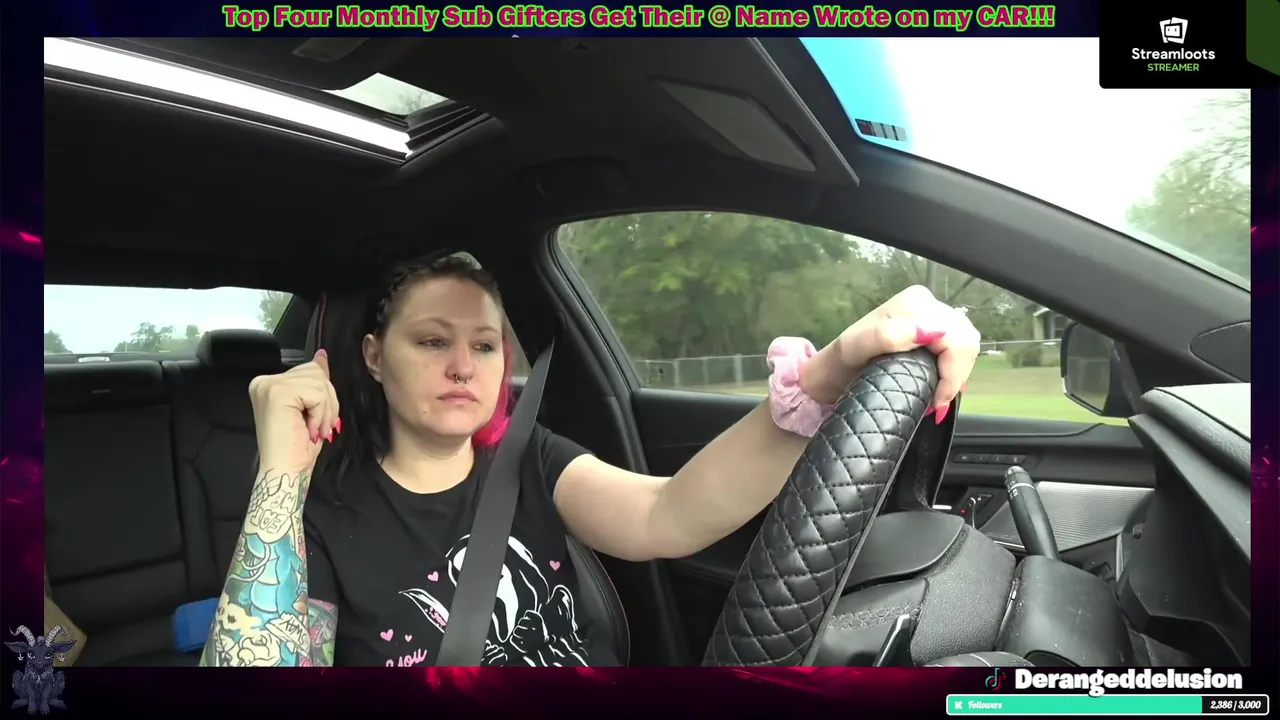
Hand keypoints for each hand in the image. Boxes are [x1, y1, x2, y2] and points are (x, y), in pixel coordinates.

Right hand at [249, 349, 340, 474]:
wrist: (286, 470)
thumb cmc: (297, 447)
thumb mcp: (311, 407)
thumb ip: (314, 380)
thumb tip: (321, 356)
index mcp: (269, 383)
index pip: (311, 370)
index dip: (322, 395)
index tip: (312, 419)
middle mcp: (264, 381)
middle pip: (316, 372)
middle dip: (327, 402)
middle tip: (315, 426)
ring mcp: (268, 385)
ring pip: (319, 382)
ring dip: (324, 410)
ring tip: (311, 429)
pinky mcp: (277, 392)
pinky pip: (317, 394)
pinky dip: (320, 414)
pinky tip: (308, 429)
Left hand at [805, 285, 980, 417]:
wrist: (828, 372)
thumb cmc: (839, 365)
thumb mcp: (854, 350)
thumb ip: (887, 337)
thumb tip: (927, 331)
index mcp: (913, 304)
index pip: (957, 338)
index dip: (952, 373)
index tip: (935, 400)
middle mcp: (924, 303)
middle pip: (966, 339)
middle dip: (956, 374)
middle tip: (936, 400)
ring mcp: (929, 314)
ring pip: (966, 343)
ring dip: (956, 372)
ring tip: (936, 393)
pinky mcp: (930, 328)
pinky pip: (958, 347)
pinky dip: (953, 368)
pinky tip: (938, 382)